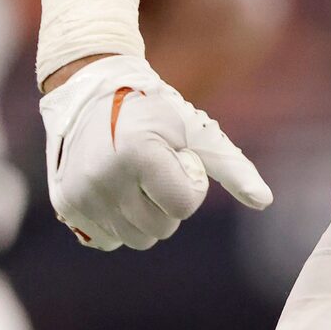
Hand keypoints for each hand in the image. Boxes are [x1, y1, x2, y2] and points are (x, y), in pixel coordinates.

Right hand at [37, 53, 269, 251]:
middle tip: (155, 170)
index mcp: (139, 155)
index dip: (189, 186)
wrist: (90, 89)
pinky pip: (105, 240)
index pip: (182, 207)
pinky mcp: (65, 204)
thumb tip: (265, 201)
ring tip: (133, 180)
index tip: (177, 161)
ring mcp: (81, 194)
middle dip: (167, 204)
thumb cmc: (152, 109)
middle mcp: (104, 178)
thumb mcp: (194, 130)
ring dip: (142, 216)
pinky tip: (113, 193)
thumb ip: (231, 166)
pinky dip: (115, 224)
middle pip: (159, 230)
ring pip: (133, 239)